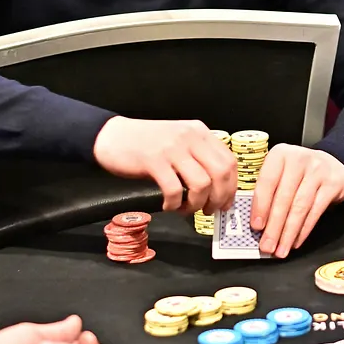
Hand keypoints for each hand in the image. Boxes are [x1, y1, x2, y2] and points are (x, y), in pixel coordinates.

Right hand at [92, 117, 236, 213]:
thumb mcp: (179, 142)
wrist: (111, 135)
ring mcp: (173, 148)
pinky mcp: (154, 161)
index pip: (229, 161)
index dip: (231, 187)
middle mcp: (190, 137)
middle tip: (209, 211)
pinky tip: (168, 205)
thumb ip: (198, 158)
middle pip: (221, 173)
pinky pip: (174, 190)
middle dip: (219, 198)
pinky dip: (174, 204)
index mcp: (200, 132)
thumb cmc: (146, 143)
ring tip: (185, 209)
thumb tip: (217, 189)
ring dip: (196, 204)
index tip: (225, 203)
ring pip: (202, 183)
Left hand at [249, 144, 343, 257]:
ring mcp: (318, 171)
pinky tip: (296, 241)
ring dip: (288, 233)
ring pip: (300, 207)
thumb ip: (268, 191)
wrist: (332, 163)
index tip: (256, 226)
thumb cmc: (299, 172)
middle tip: (267, 246)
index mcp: (280, 154)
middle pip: (284, 198)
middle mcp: (299, 159)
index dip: (260, 206)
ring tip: (280, 249)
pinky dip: (304, 230)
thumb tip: (256, 224)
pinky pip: (316, 211)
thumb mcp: (281, 172)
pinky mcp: (332, 184)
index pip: (267, 181)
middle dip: (274, 226)